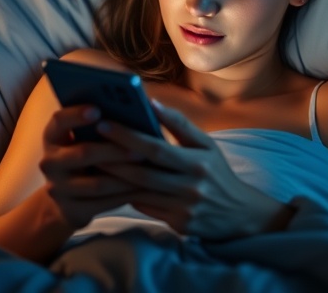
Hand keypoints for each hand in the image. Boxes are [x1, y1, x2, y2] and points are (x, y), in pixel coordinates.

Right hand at [39, 105, 142, 228]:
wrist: (67, 201)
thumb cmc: (85, 160)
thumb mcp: (83, 141)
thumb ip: (100, 127)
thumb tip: (134, 110)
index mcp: (52, 137)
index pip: (59, 121)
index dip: (77, 115)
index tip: (98, 110)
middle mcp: (50, 162)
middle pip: (84, 153)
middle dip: (115, 150)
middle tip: (141, 149)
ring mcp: (58, 188)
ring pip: (97, 183)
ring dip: (126, 176)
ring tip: (148, 169)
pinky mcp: (71, 210)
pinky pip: (103, 203)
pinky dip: (124, 195)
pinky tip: (142, 188)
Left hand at [95, 100, 293, 240]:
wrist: (240, 215)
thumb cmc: (217, 173)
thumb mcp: (207, 145)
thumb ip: (180, 124)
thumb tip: (151, 103)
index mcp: (198, 161)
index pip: (156, 148)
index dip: (128, 137)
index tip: (104, 124)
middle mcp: (191, 186)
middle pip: (143, 173)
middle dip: (112, 158)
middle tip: (87, 144)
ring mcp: (183, 208)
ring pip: (140, 192)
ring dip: (114, 178)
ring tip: (93, 162)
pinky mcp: (178, 225)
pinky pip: (145, 208)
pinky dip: (127, 195)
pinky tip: (110, 183)